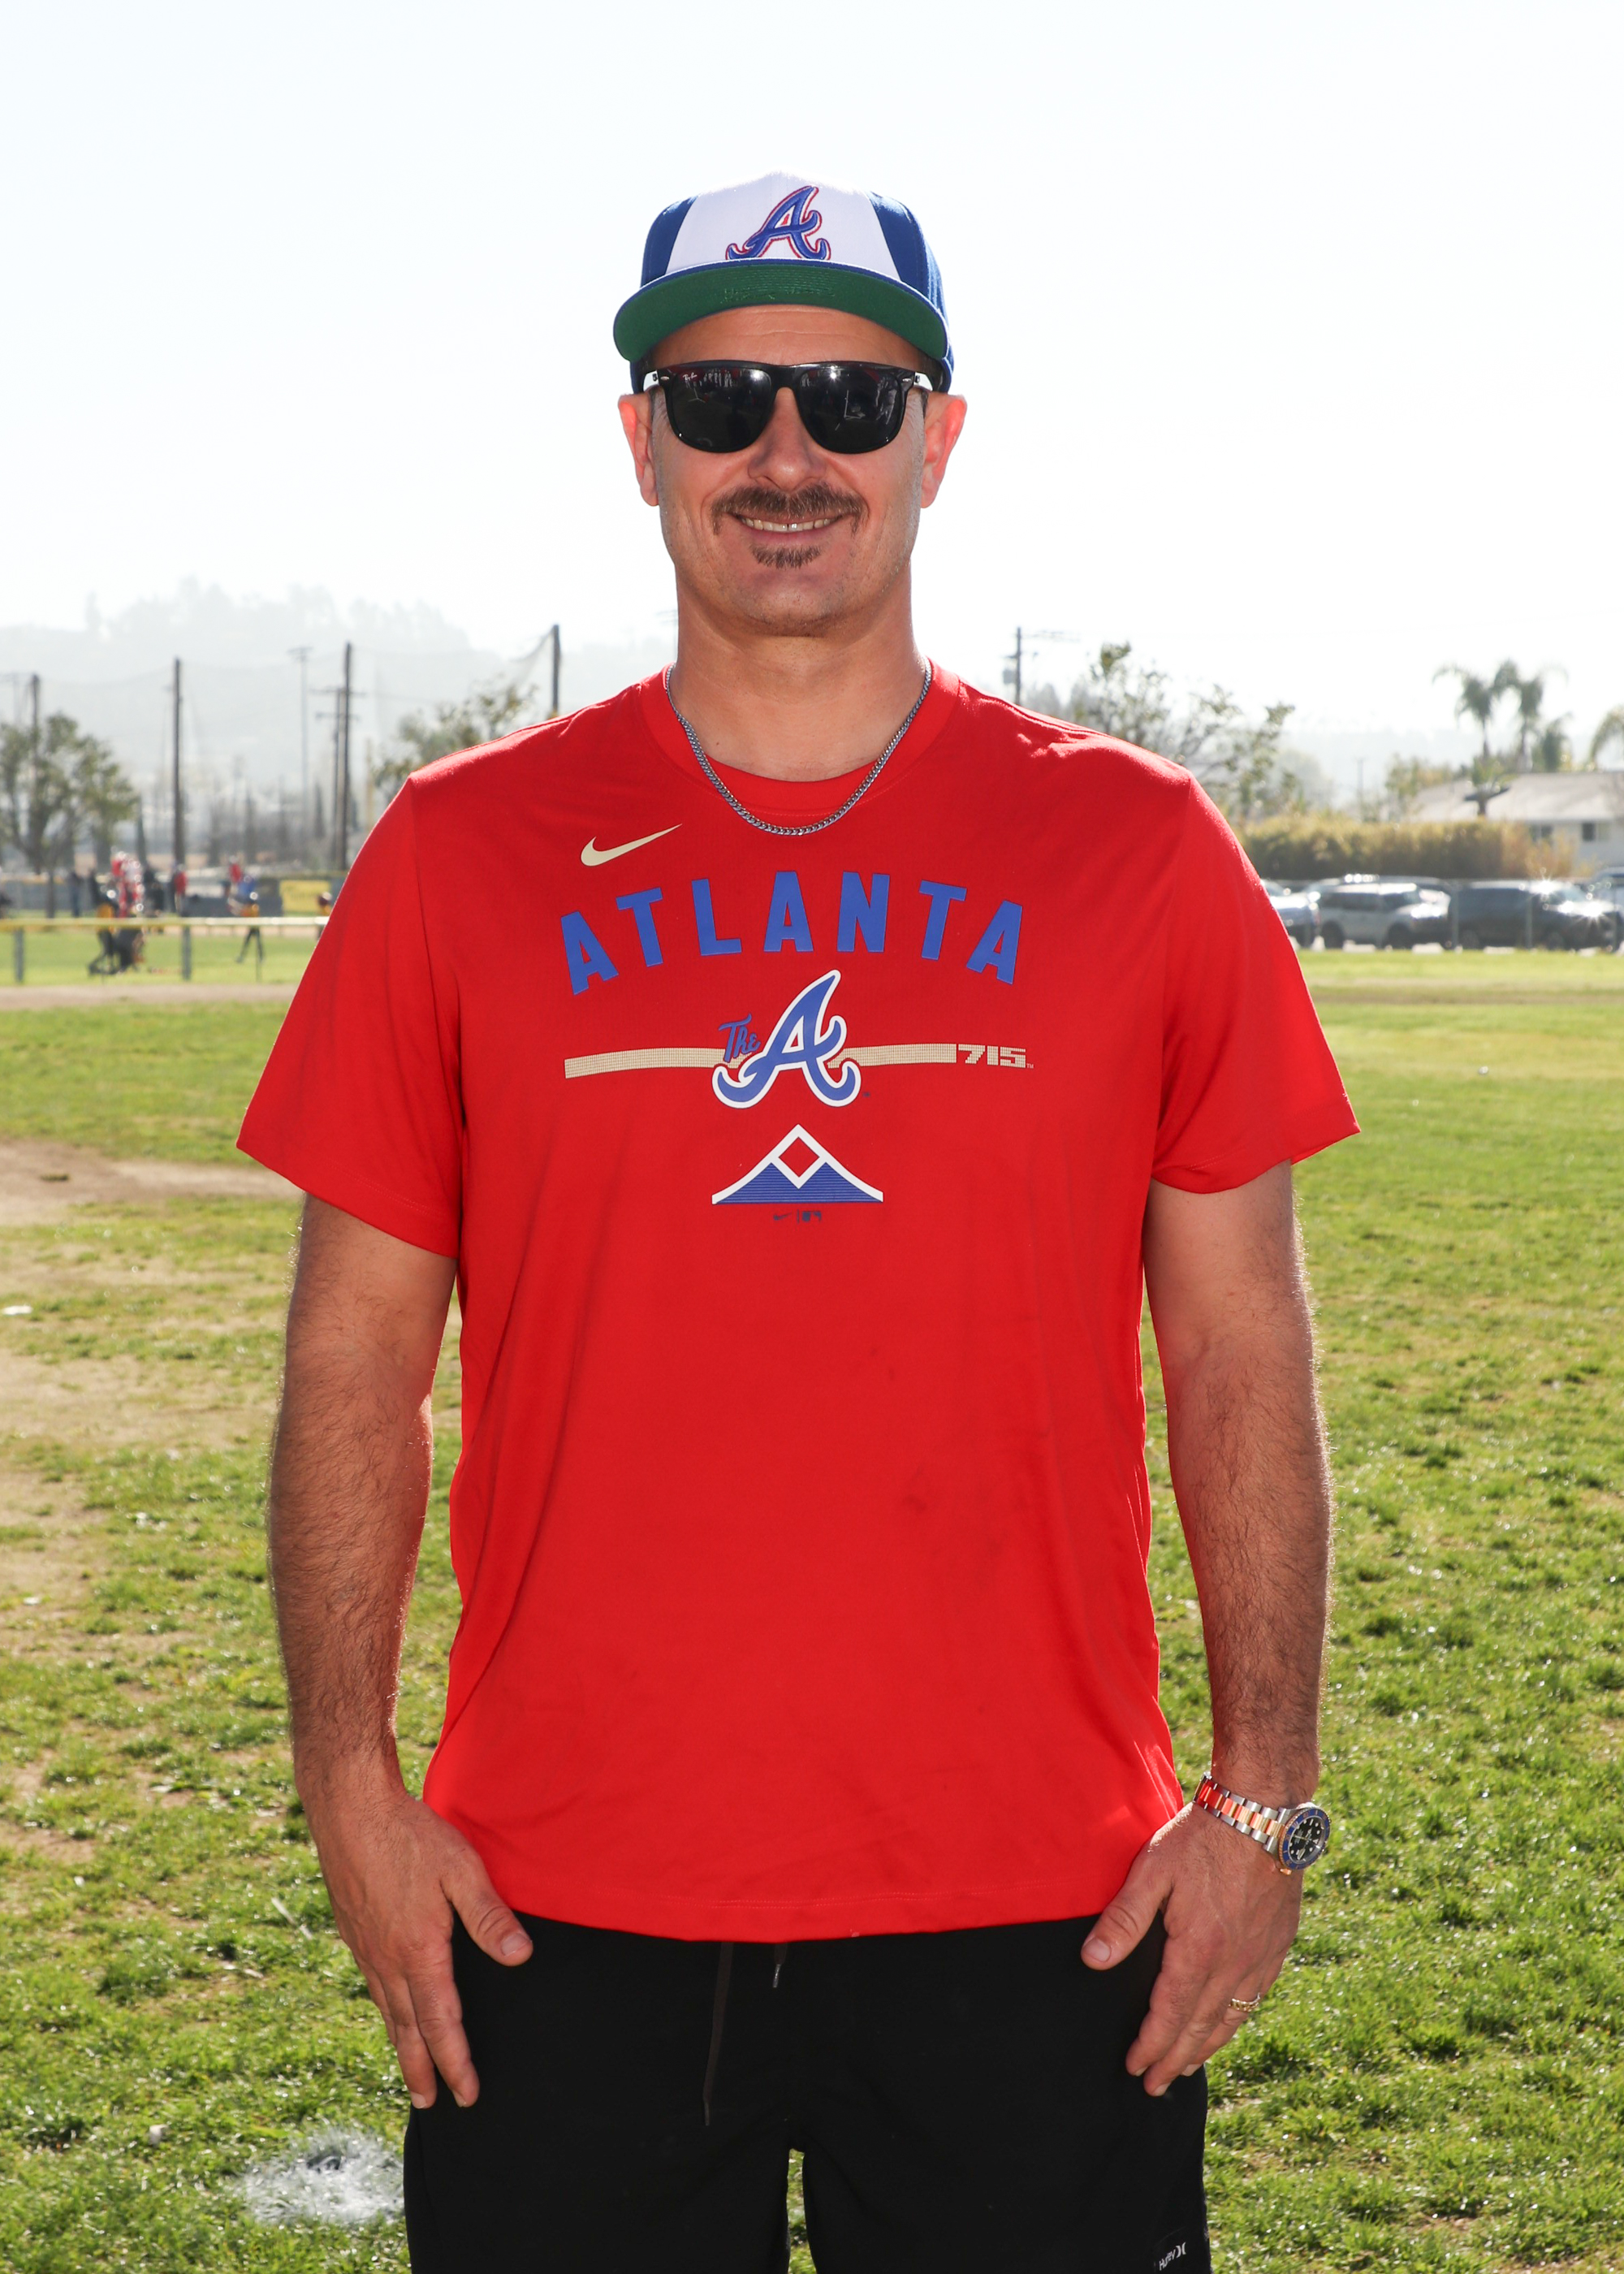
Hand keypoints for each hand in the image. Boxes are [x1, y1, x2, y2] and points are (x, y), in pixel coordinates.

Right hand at [307, 1777, 532, 2108]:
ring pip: (386, 2012)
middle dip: (423, 2070)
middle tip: (433, 2106)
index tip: (468, 2093)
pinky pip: (373, 1987)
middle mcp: (387, 1960)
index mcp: (418, 1951)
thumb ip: (488, 1916)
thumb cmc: (410, 1835)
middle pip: (408, 2029)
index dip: (456, 2060)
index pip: (441, 2021)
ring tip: (412, 2076)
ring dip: (402, 2047)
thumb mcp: (460, 1870)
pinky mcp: (354, 1932)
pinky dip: (385, 2013)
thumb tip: (519, 1957)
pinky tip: (390, 2013)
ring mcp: (366, 1948)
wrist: (349, 1809)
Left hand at [1080, 1804, 1300, 2094]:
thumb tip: (1092, 1962)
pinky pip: (1256, 1997)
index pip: (1169, 2014)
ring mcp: (1262, 1956)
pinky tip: (1227, 2024)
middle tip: (1155, 2086)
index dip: (1151, 2046)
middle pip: (1200, 2027)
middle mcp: (1234, 1963)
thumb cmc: (1201, 1837)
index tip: (1134, 2068)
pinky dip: (1237, 2021)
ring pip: (1232, 2019)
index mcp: (1199, 1949)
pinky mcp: (1279, 1944)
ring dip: (1206, 2047)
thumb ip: (1123, 1920)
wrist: (1263, 1811)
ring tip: (1186, 2067)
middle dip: (1175, 2060)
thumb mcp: (1152, 1871)